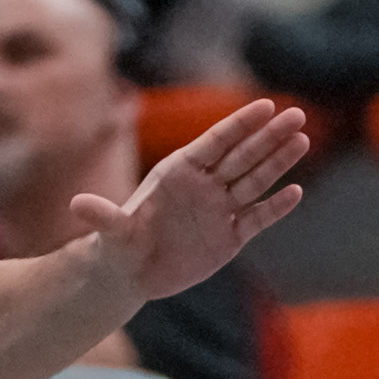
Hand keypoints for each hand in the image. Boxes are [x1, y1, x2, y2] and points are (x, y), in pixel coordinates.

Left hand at [68, 95, 309, 296]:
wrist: (131, 272)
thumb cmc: (119, 244)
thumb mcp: (111, 232)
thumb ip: (103, 216)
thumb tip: (76, 205)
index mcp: (179, 172)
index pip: (216, 142)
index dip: (241, 125)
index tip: (266, 106)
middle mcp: (204, 185)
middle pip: (243, 156)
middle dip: (270, 136)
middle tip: (297, 115)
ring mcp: (220, 209)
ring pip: (255, 181)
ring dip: (278, 162)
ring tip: (302, 140)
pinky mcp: (230, 238)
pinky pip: (257, 219)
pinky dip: (275, 207)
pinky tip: (295, 192)